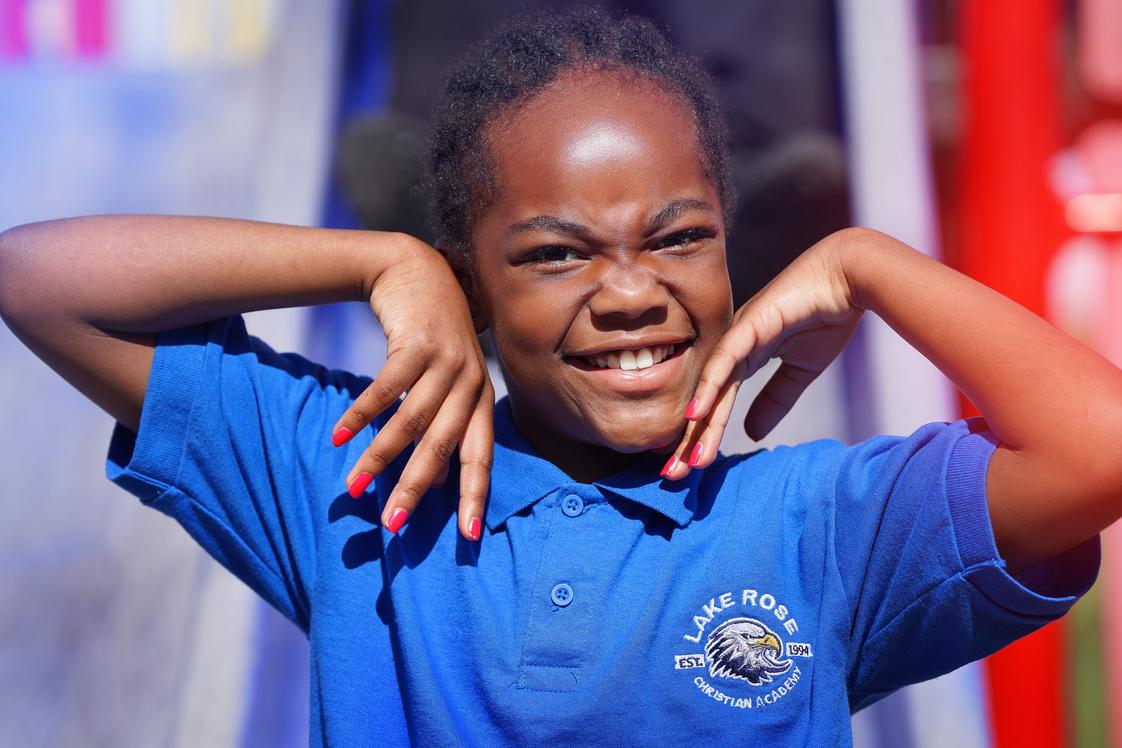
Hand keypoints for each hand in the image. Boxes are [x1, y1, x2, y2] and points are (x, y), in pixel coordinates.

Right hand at [330, 234, 492, 539]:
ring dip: (379, 458)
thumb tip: (434, 480)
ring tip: (352, 488)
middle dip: (416, 488)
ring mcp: (446, 360)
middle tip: (391, 525)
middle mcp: (471, 381)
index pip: (481, 455)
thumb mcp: (448, 377)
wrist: (416, 270)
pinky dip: (361, 415)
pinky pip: (385, 388)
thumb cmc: (430, 336)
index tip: (468, 538)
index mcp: (480, 397)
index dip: (475, 496)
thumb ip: (445, 421)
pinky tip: (340, 438)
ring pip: (411, 421)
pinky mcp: (416, 342)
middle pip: (443, 446)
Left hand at [663, 233, 861, 478]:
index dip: (702, 436)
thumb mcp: (800, 371)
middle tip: (671, 476)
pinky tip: (694, 413)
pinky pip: (725, 360)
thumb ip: (775, 400)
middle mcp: (732, 349)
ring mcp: (738, 336)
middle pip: (705, 401)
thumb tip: (750, 433)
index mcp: (743, 358)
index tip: (687, 468)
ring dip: (697, 426)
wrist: (849, 278)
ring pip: (711, 388)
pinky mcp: (751, 325)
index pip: (716, 405)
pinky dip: (708, 387)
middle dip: (688, 440)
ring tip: (684, 460)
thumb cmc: (826, 315)